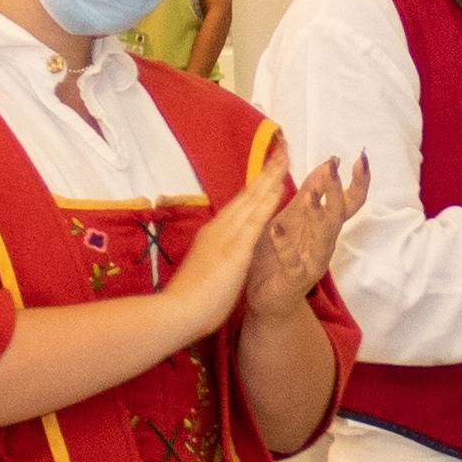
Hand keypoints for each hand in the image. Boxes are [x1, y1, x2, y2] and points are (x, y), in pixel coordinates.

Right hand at [162, 167, 289, 341]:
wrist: (177, 311)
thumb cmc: (190, 297)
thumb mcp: (206, 267)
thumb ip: (215, 253)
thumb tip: (221, 249)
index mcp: (214, 233)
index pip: (240, 203)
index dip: (256, 184)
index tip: (269, 167)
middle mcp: (220, 228)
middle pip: (247, 194)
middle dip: (266, 172)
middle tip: (282, 150)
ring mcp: (227, 236)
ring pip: (252, 200)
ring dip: (270, 178)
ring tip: (285, 158)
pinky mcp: (235, 250)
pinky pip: (255, 221)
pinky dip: (268, 202)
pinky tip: (280, 188)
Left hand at [245, 158, 366, 320]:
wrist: (265, 297)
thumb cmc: (280, 254)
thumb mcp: (294, 216)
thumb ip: (311, 191)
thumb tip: (329, 162)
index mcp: (325, 226)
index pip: (350, 201)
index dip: (359, 182)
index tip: (361, 158)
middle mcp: (325, 242)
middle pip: (339, 215)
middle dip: (337, 191)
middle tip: (333, 167)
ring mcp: (313, 261)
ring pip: (323, 237)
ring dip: (317, 215)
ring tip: (309, 195)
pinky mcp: (295, 279)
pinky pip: (293, 262)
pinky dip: (284, 246)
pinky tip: (276, 229)